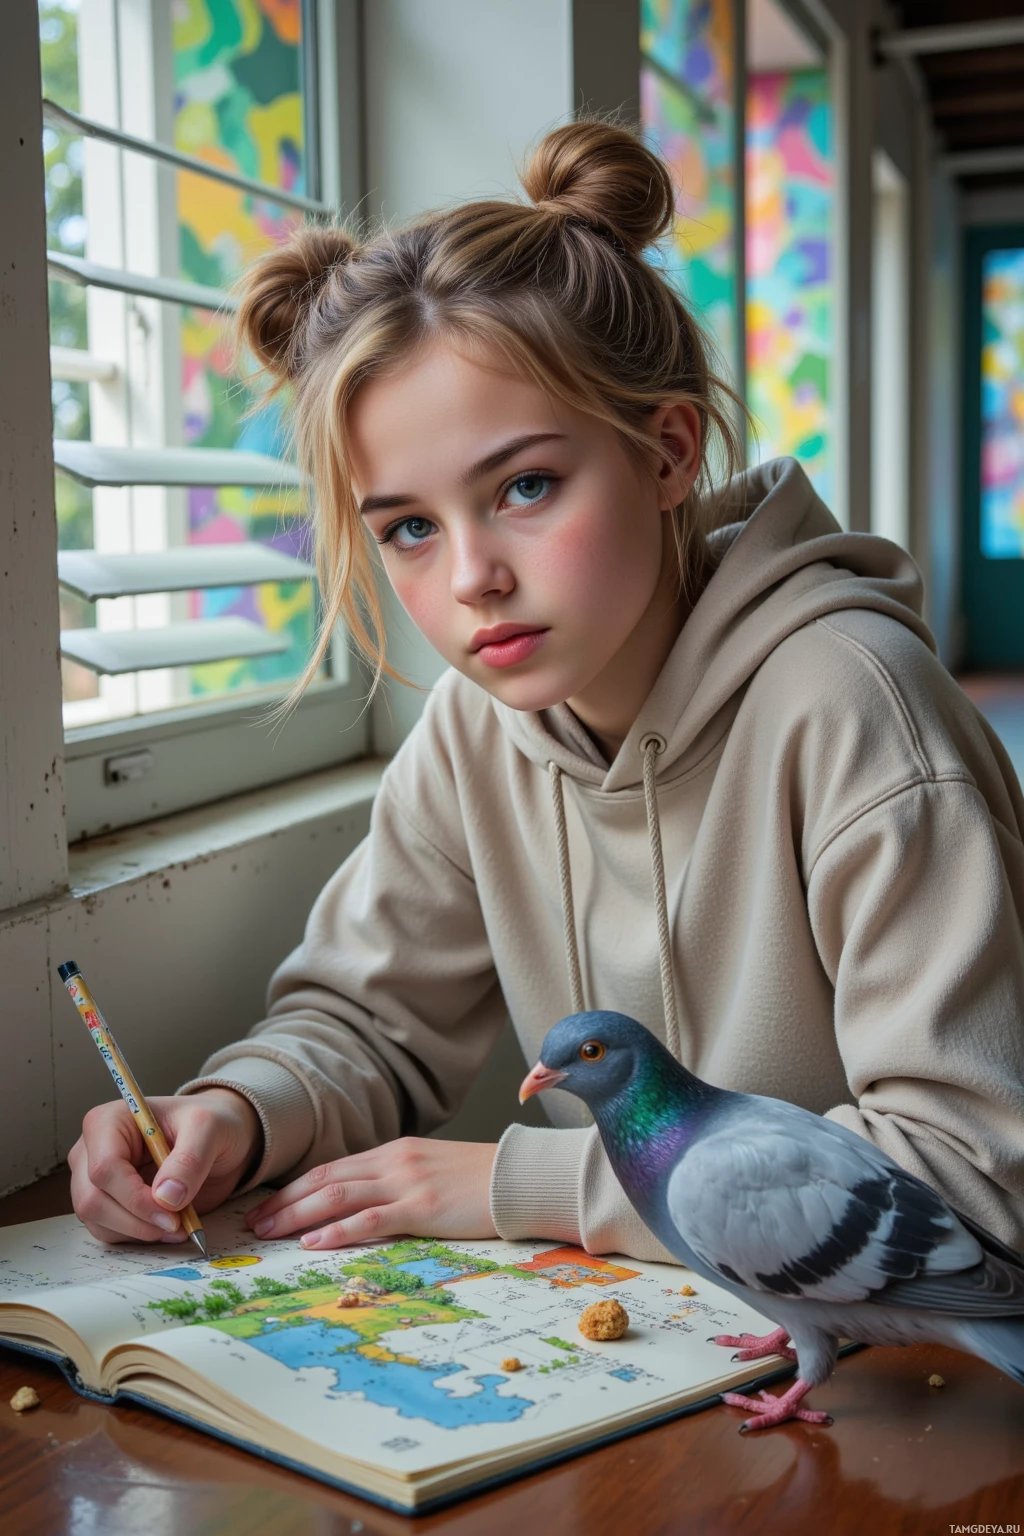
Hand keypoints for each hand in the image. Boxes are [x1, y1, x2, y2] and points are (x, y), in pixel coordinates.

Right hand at [68, 1089, 262, 1243]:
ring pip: (96, 1220)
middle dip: (136, 1220)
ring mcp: (93, 1178)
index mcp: (108, 1121)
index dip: (135, 1197)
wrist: (219, 1138)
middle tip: (176, 1223)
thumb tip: (165, 1198)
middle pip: (92, 1199)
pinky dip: (137, 1236)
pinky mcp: (105, 1201)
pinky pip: (107, 1230)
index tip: (171, 1212)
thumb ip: (189, 1159)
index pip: (104, 1168)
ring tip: (177, 1223)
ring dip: (138, 1231)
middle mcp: (92, 1149)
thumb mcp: (209, 1128)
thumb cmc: (209, 1123)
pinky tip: (166, 1225)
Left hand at [244, 1138, 497, 1248]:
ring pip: (337, 1195)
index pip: (332, 1167)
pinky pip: (369, 1218)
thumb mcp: (431, 1170)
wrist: (521, 1178)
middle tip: (253, 1223)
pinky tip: (313, 1243)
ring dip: (297, 1216)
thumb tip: (366, 1203)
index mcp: (394, 1152)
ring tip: (269, 1233)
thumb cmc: (481, 1181)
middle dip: (285, 1202)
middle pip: (325, 1179)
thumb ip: (398, 1180)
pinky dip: (336, 1230)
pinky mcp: (422, 1207)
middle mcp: (393, 1162)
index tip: (269, 1205)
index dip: (295, 1188)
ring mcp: (406, 1182)